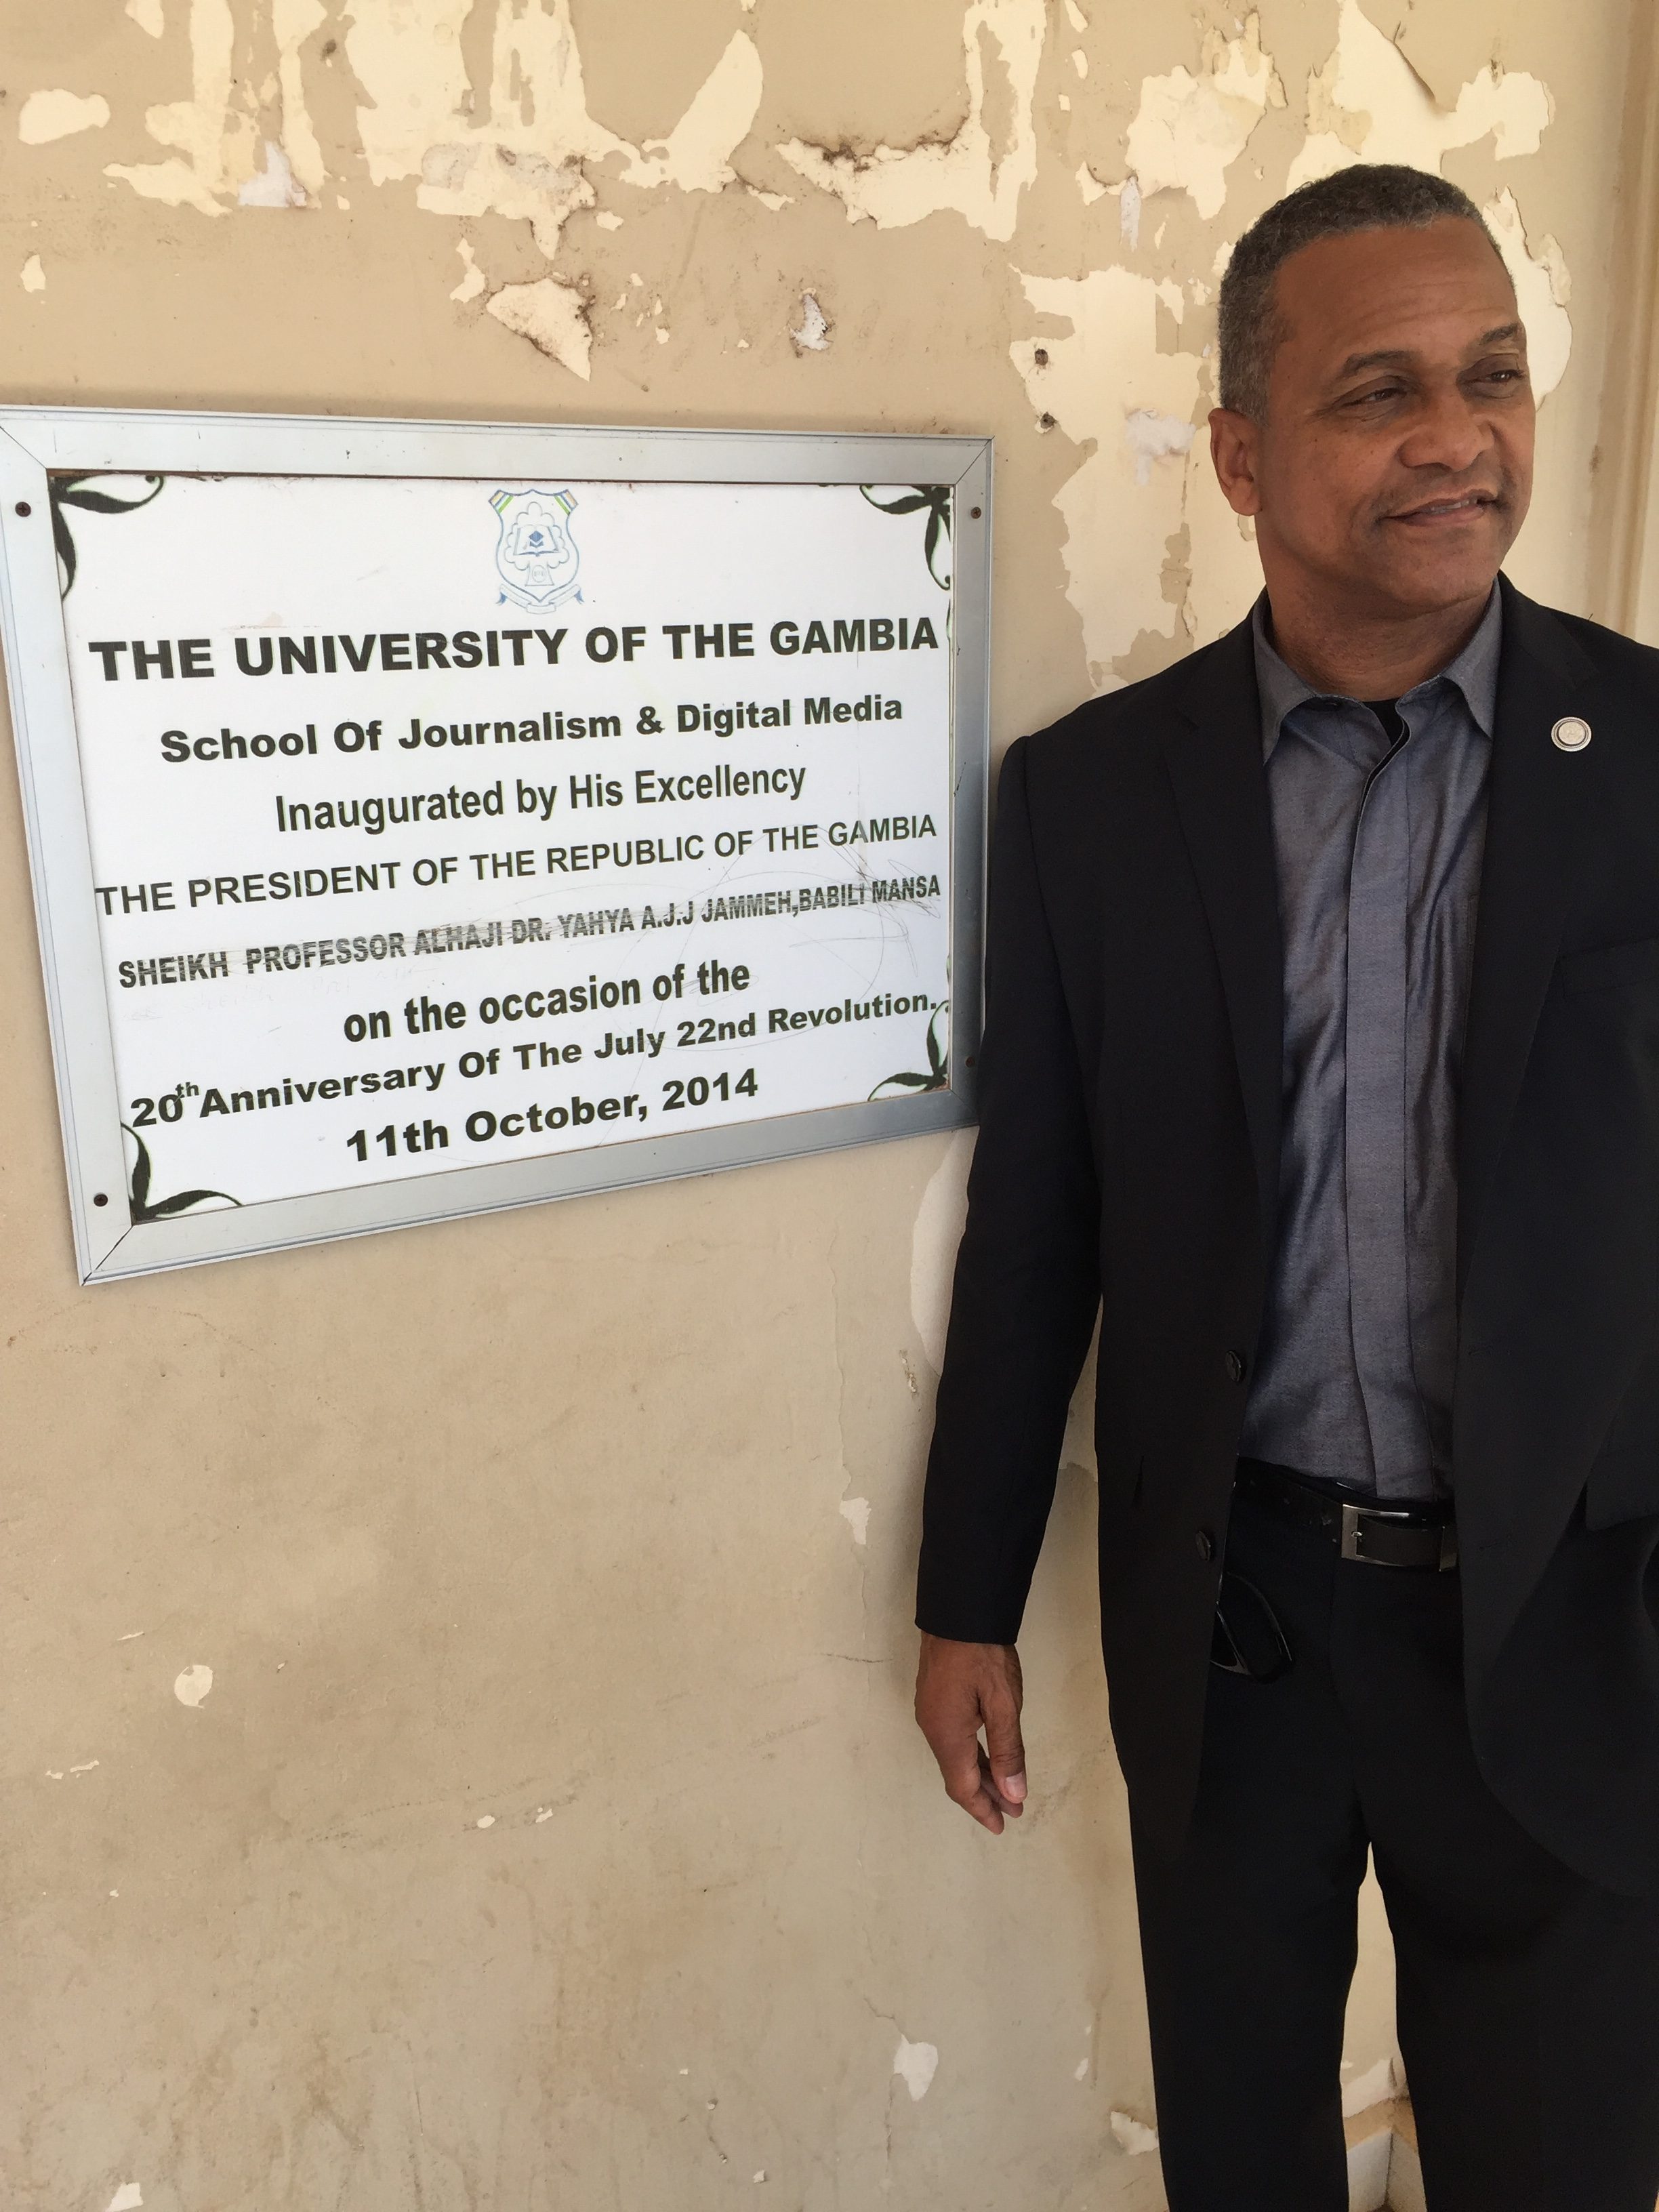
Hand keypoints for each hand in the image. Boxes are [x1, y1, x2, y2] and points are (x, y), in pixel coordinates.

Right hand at [914, 1632, 1026, 1833]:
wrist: (958, 1610)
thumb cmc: (983, 1655)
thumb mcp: (1003, 1704)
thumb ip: (1007, 1751)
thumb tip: (1012, 1794)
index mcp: (947, 1735)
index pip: (963, 1787)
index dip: (983, 1810)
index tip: (1003, 1826)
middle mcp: (933, 1728)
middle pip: (956, 1775)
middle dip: (985, 1795)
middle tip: (1012, 1810)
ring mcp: (930, 1712)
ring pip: (954, 1757)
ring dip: (979, 1775)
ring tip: (1005, 1789)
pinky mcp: (934, 1698)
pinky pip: (952, 1739)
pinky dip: (971, 1755)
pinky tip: (987, 1756)